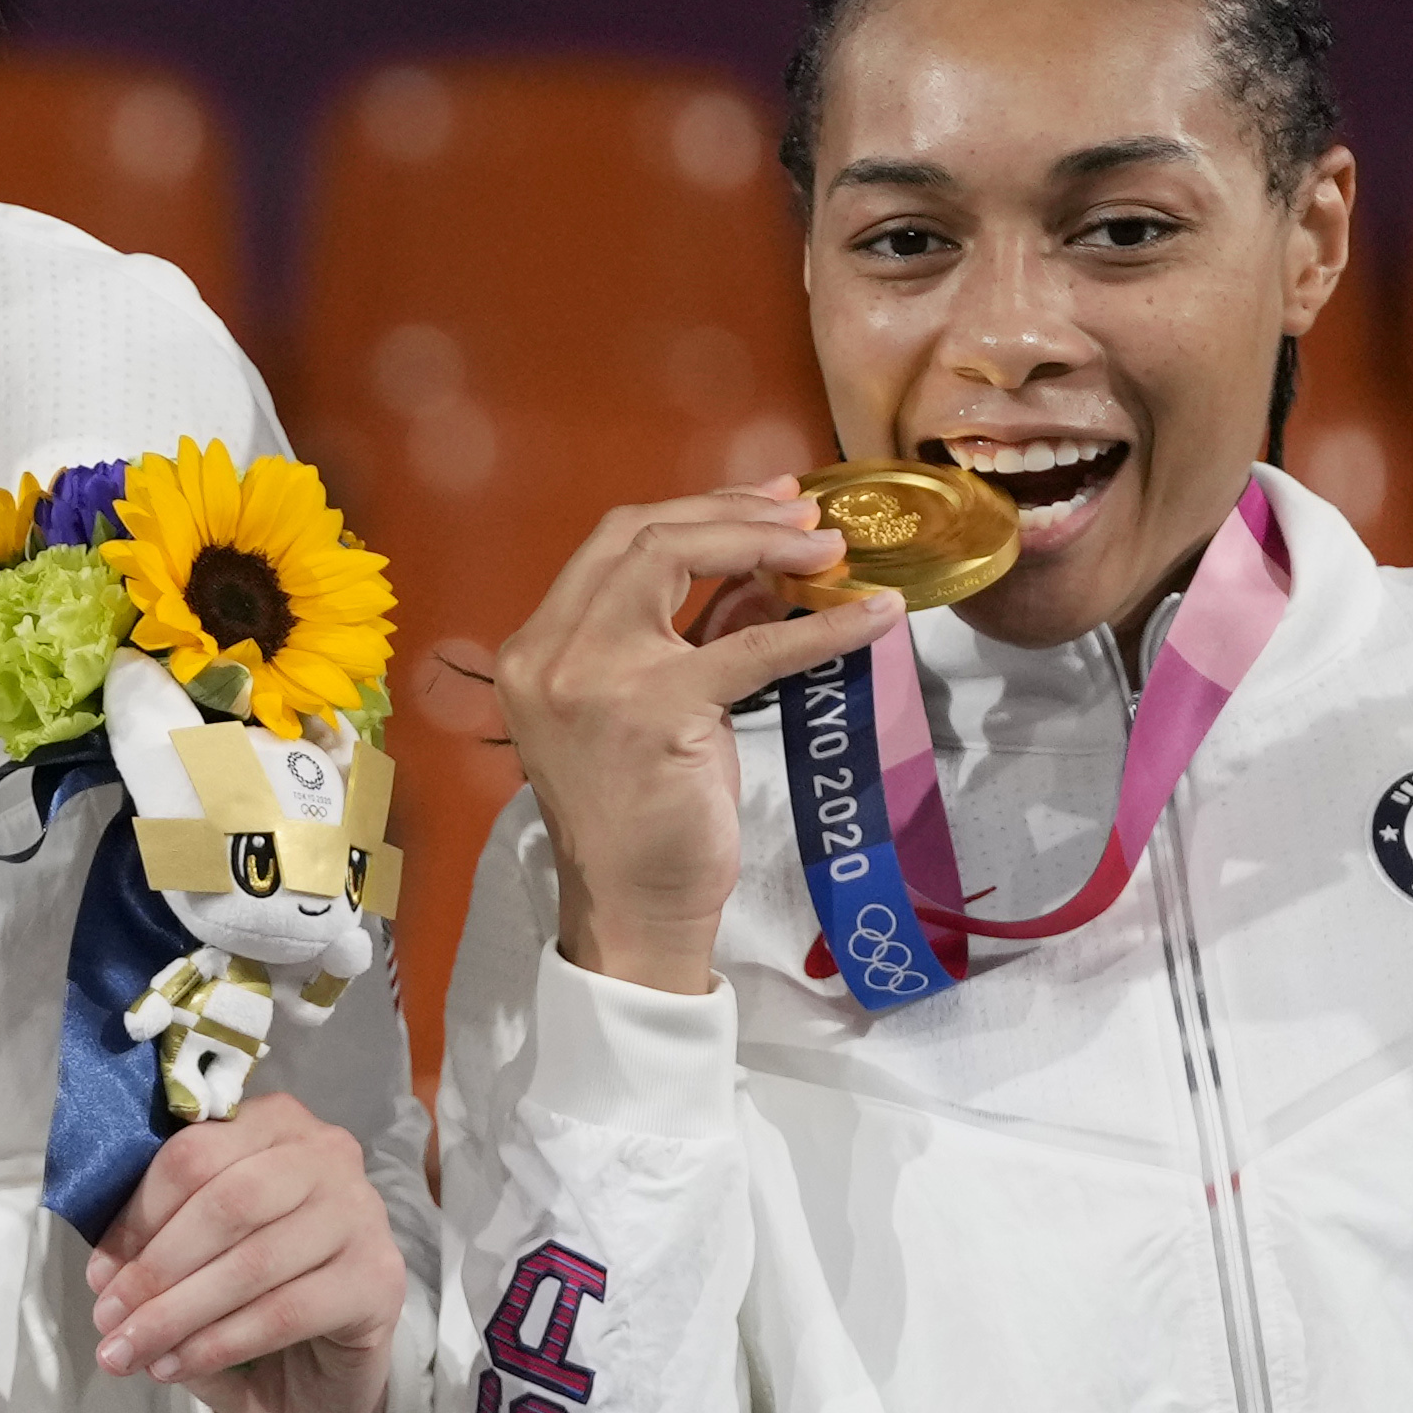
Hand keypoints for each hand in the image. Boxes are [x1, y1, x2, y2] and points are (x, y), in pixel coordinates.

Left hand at [91, 1090, 404, 1412]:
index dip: (137, 1216)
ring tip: (129, 1351)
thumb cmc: (248, 1295)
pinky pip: (285, 1311)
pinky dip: (220, 1343)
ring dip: (178, 1313)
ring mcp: (362, 1215)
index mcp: (273, 1124)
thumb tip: (105, 1270)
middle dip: (156, 1268)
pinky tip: (177, 1366)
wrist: (321, 1376)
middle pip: (226, 1203)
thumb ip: (155, 1243)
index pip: (194, 1154)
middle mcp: (327, 1154)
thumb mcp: (194, 1256)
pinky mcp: (380, 1280)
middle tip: (108, 1320)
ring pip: (253, 1261)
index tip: (97, 1274)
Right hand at [481, 483, 880, 996]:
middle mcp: (549, 651)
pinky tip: (873, 618)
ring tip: (832, 551)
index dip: (696, 508)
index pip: (613, 544)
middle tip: (808, 518)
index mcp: (538, 647)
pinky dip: (821, 626)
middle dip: (732, 513)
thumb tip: (768, 576)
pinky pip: (751, 645)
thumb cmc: (643, 819)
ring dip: (764, 543)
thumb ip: (694, 638)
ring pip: (676, 558)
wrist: (632, 909)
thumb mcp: (662, 709)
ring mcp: (592, 677)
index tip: (768, 503)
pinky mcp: (653, 709)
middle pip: (640, 534)